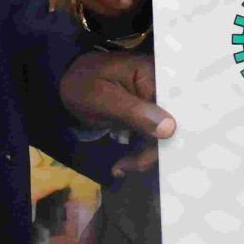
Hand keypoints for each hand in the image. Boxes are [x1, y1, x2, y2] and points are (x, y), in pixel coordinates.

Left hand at [61, 49, 174, 177]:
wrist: (69, 82)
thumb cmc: (83, 85)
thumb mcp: (104, 100)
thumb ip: (136, 113)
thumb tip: (171, 129)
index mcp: (156, 75)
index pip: (175, 109)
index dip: (168, 136)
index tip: (147, 159)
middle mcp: (164, 87)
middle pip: (174, 124)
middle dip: (154, 151)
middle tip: (125, 168)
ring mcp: (158, 101)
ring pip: (164, 135)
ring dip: (145, 155)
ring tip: (120, 167)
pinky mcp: (151, 113)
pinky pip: (155, 136)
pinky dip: (141, 152)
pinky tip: (124, 163)